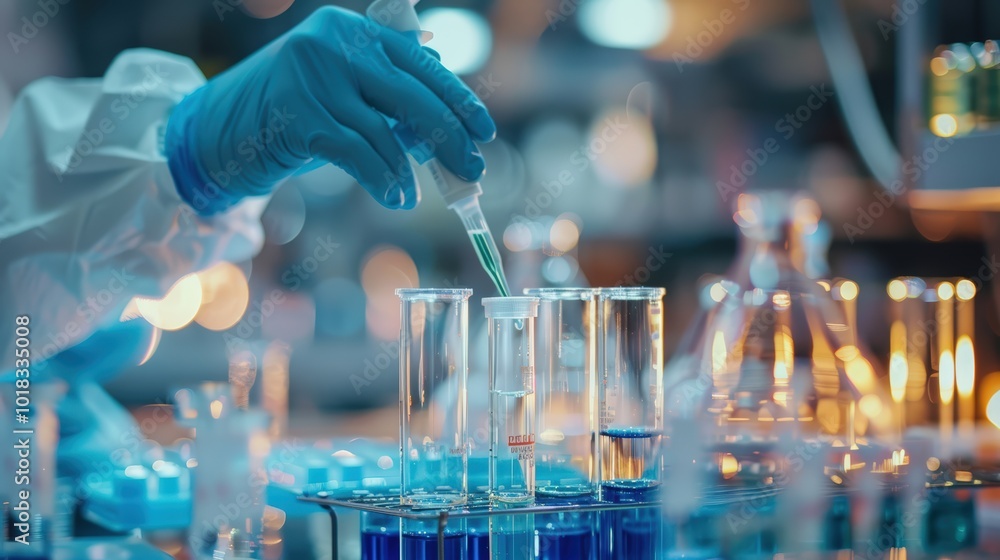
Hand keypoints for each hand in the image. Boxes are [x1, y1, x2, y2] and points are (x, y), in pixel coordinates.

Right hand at [165, 6, 495, 214]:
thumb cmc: (289, 112)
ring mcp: (315, 78)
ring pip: (386, 133)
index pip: (420, 64)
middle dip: (449, 137)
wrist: (216, 130)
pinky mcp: (299, 116)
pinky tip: (397, 197)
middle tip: (473, 168)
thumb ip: (386, 93)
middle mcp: (335, 44)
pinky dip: (384, 180)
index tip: (483, 130)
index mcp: (352, 30)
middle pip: (412, 97)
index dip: (457, 99)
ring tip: (418, 194)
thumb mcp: (340, 89)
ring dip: (409, 171)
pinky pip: (360, 154)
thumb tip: (447, 115)